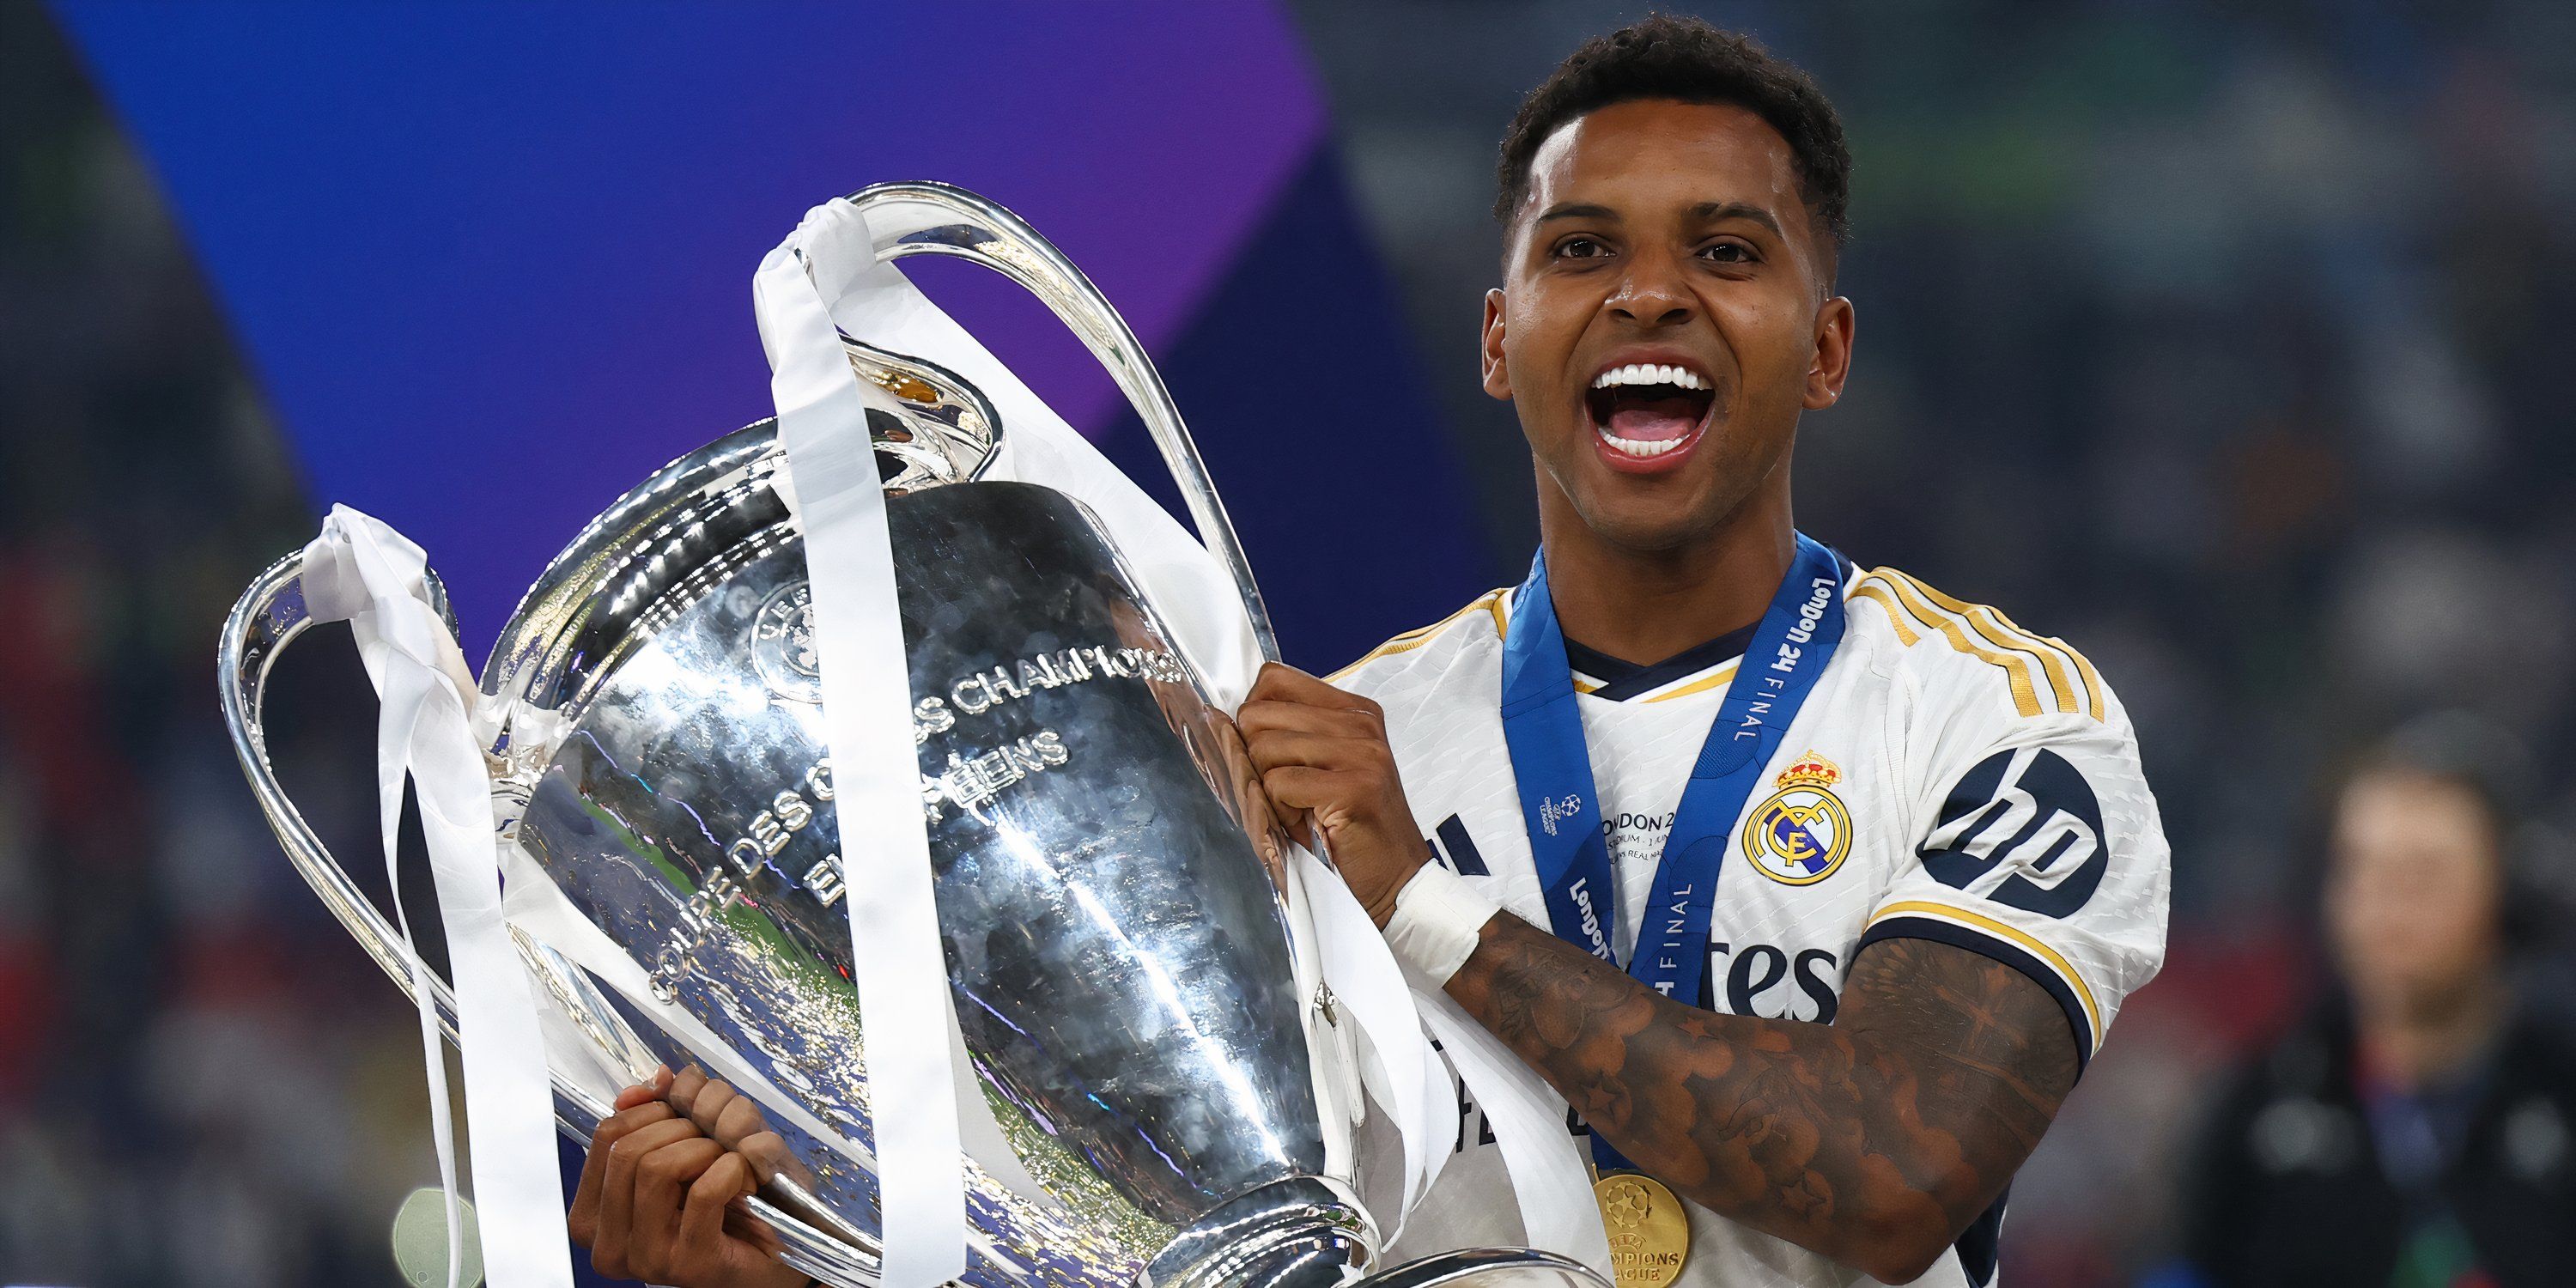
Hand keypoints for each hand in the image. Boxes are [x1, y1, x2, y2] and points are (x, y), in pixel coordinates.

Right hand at [568, 1068, 811, 1287]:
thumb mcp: (689, 1150)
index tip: (683, 1115)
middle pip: (628, 1150)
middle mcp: (610, 1244)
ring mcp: (646, 1259)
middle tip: (713, 1138)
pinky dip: (731, 1169)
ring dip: (705, 1147)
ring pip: (657, 1168)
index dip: (651, 1110)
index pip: (605, 1136)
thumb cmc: (728, 1205)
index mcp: (595, 1215)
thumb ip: (662, 1114)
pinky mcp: (689, 1264)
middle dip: (681, 1127)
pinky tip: (744, 1179)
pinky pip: (703, 1191)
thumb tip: (656, 1078)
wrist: (774, 1258)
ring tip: (728, 1160)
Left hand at [1237, 662, 1431, 925]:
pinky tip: (1306, 825)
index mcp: (1354, 710)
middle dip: (1255, 759)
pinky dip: (1281, 813)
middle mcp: (1360, 723)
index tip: (1267, 753)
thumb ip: (1291, 734)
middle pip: (1258, 714)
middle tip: (1286, 791)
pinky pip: (1278, 784)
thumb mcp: (1327, 766)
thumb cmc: (1352, 827)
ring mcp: (1360, 753)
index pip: (1273, 678)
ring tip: (1300, 809)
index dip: (1253, 716)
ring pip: (1263, 749)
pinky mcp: (1352, 787)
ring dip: (1269, 790)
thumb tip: (1223, 719)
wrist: (1397, 880)